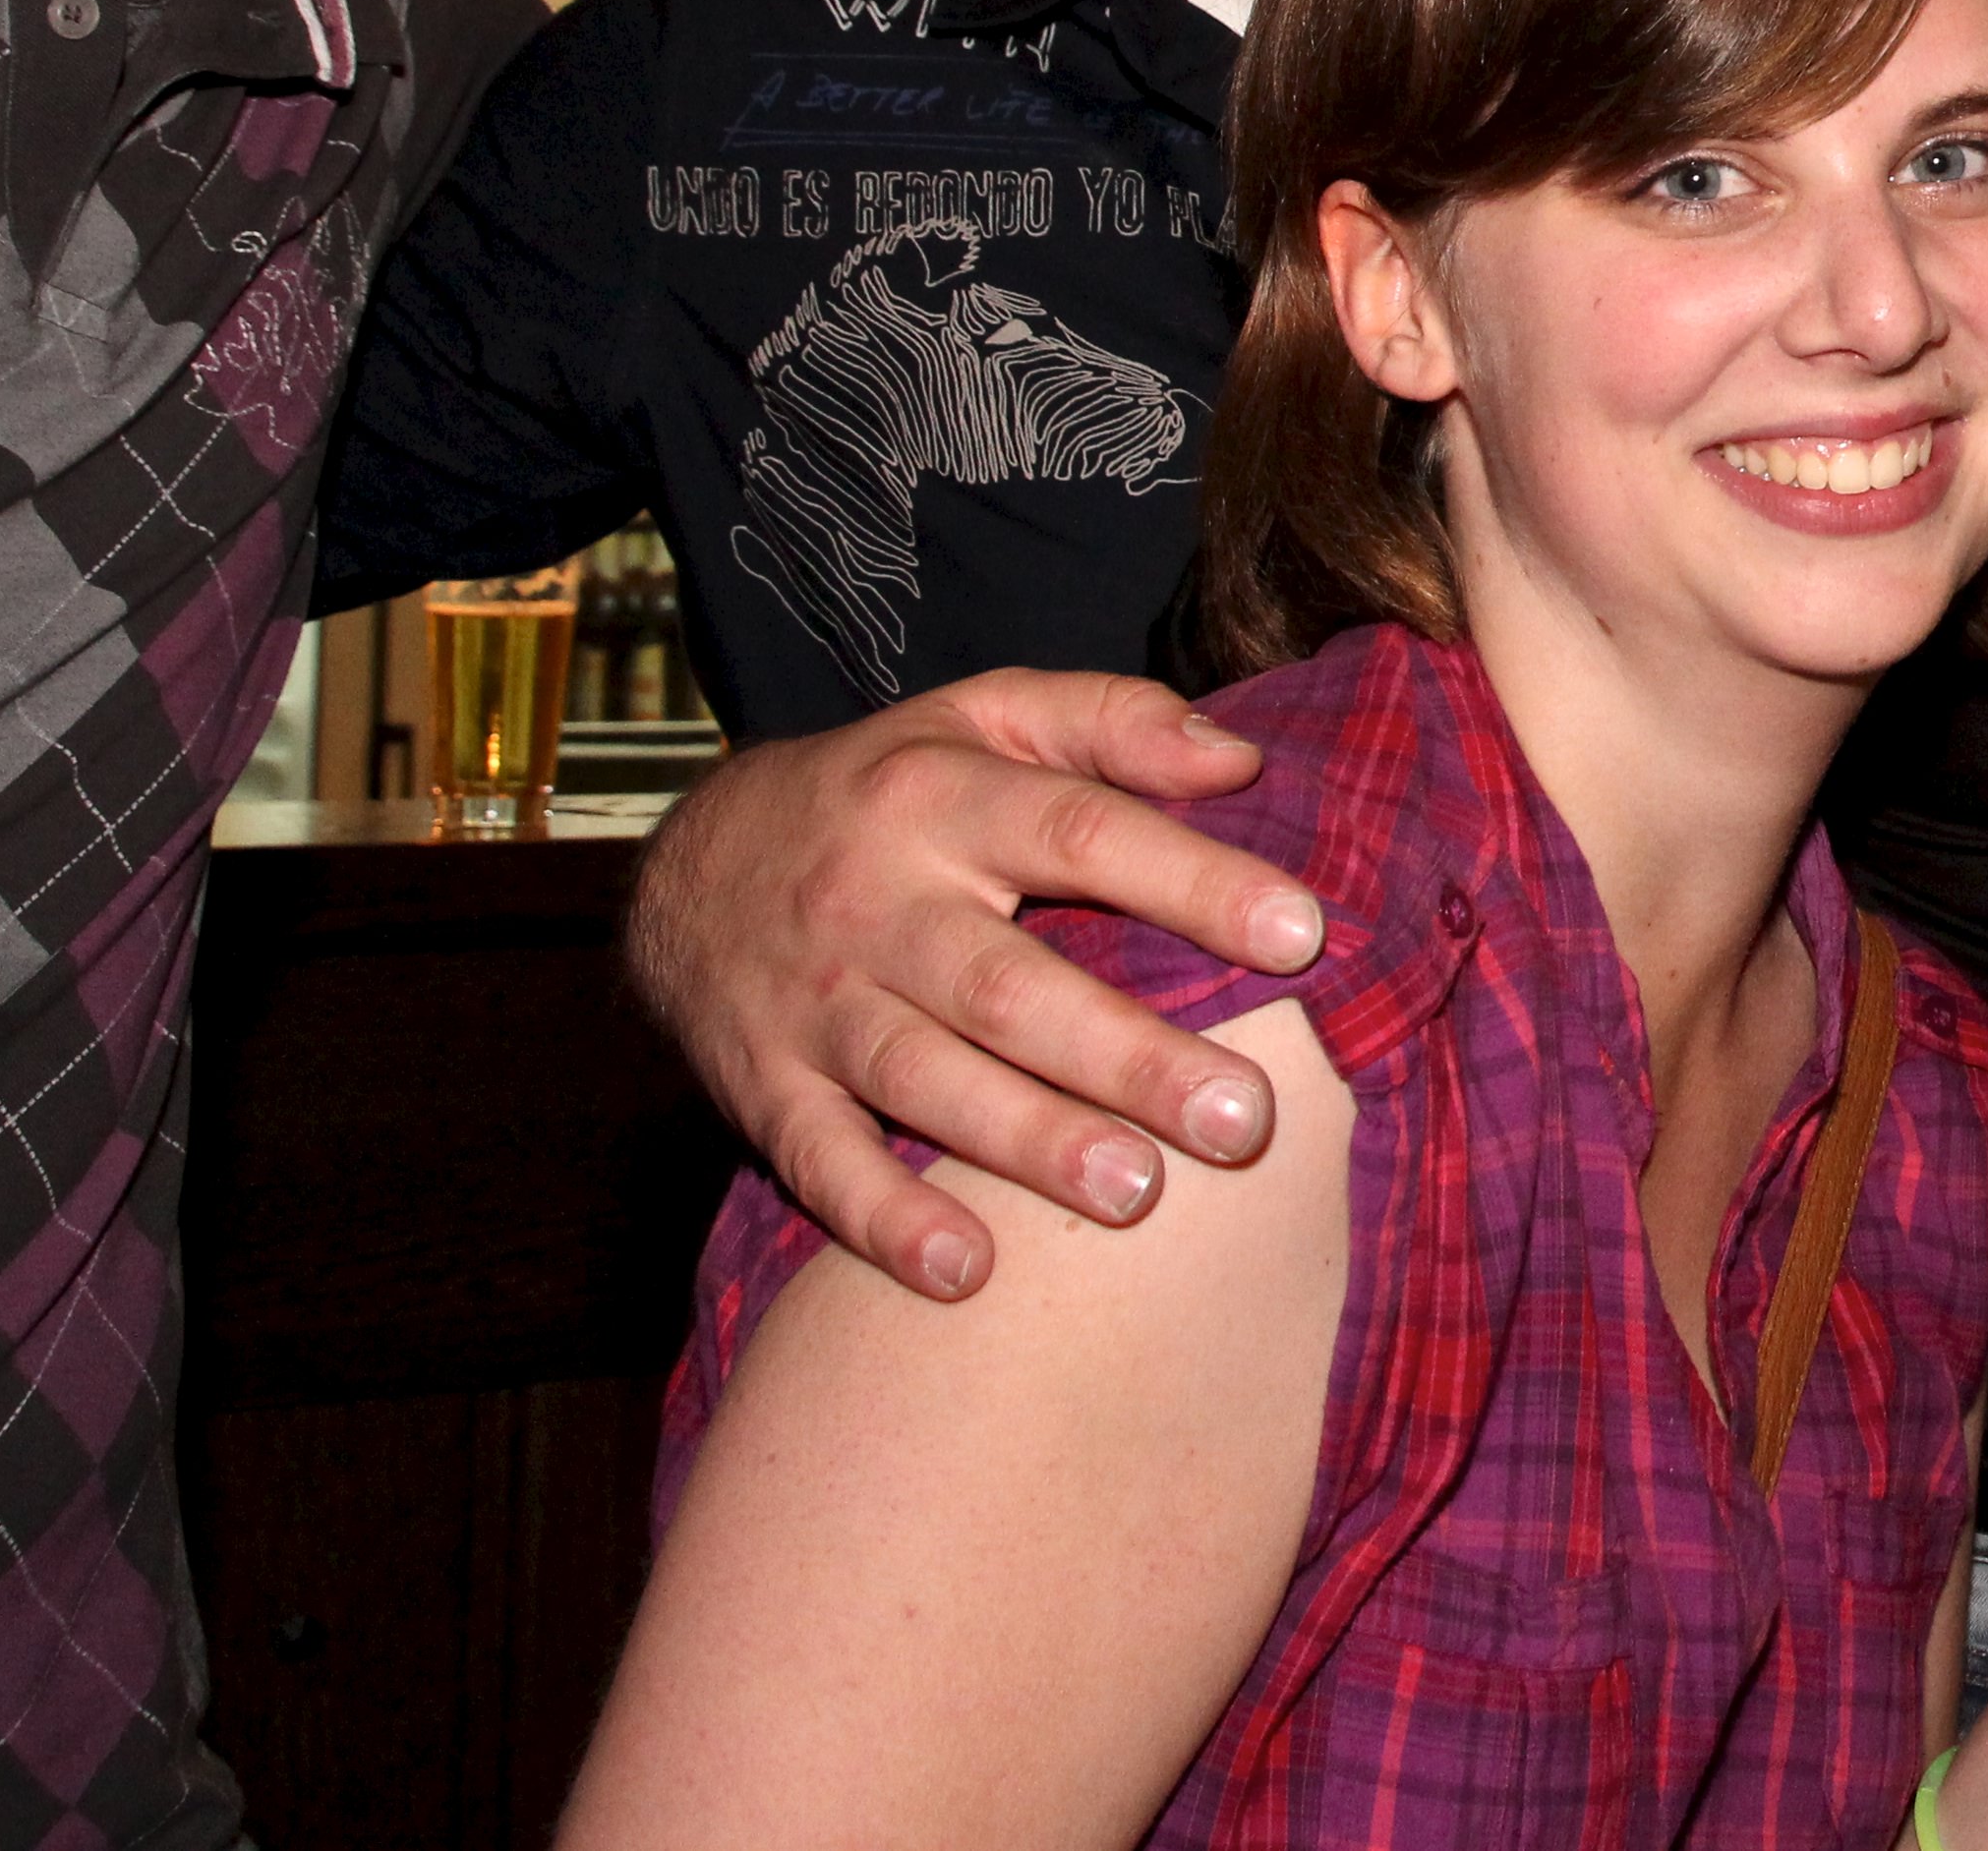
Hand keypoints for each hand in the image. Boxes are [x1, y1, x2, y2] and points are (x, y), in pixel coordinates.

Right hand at [623, 669, 1323, 1299]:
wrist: (686, 869)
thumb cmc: (886, 792)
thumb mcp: (983, 717)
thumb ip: (1113, 723)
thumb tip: (1242, 760)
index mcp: (944, 798)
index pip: (1082, 831)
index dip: (1192, 880)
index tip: (1301, 935)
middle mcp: (878, 901)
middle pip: (1010, 984)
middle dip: (1128, 1055)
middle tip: (1242, 1117)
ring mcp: (817, 1004)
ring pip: (926, 1079)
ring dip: (1029, 1144)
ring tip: (1136, 1194)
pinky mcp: (768, 1089)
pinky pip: (821, 1161)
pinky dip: (883, 1219)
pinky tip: (965, 1269)